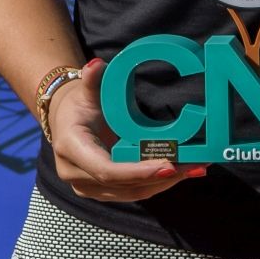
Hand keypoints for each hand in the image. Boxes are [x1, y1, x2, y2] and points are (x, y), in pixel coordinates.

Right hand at [47, 58, 206, 201]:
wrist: (65, 121)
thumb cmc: (78, 104)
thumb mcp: (85, 90)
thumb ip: (92, 80)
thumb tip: (95, 65)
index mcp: (72, 148)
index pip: (106, 170)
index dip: (137, 172)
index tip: (167, 166)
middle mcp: (76, 174)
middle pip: (124, 186)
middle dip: (160, 177)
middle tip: (193, 166)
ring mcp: (87, 187)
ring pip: (131, 193)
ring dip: (164, 183)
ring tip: (194, 169)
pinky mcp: (100, 192)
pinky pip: (132, 192)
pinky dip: (157, 183)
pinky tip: (180, 172)